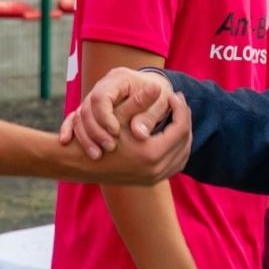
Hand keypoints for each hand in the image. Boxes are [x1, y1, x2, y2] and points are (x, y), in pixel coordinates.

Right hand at [60, 66, 181, 150]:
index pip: (101, 96)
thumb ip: (149, 116)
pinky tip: (65, 142)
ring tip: (96, 155)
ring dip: (85, 136)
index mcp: (119, 79)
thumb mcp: (160, 103)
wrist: (154, 94)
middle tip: (109, 147)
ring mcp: (94, 98)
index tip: (116, 132)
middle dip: (95, 130)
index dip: (105, 116)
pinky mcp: (90, 111)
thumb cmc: (160, 97)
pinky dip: (68, 129)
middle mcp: (103, 86)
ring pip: (78, 116)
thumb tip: (139, 134)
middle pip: (86, 108)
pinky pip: (72, 119)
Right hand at [74, 94, 191, 185]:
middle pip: (185, 141)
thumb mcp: (118, 117)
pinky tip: (172, 135)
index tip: (175, 94)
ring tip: (177, 116)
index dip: (181, 109)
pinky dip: (178, 150)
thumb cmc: (98, 135)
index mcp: (151, 154)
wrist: (83, 163)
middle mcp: (155, 170)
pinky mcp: (151, 181)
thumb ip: (139, 102)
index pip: (181, 128)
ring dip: (183, 135)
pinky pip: (175, 165)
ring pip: (182, 155)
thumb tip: (158, 87)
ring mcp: (154, 178)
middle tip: (179, 103)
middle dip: (184, 120)